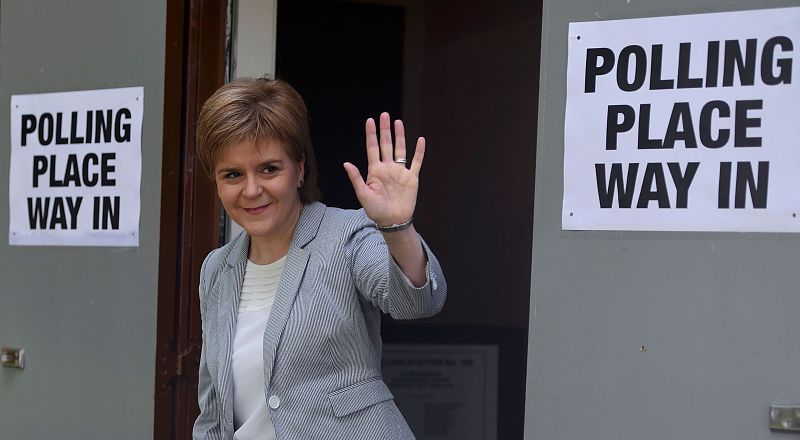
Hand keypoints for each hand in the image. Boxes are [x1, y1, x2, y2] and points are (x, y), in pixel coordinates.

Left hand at [343, 112, 424, 226]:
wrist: (392, 221)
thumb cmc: (375, 210)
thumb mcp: (363, 194)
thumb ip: (356, 178)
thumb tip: (346, 163)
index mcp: (375, 170)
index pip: (372, 148)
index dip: (371, 134)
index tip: (370, 120)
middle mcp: (387, 168)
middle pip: (386, 144)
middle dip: (385, 130)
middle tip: (384, 115)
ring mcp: (400, 172)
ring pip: (400, 149)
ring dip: (400, 136)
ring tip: (398, 122)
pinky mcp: (411, 178)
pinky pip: (416, 162)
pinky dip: (419, 151)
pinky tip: (420, 140)